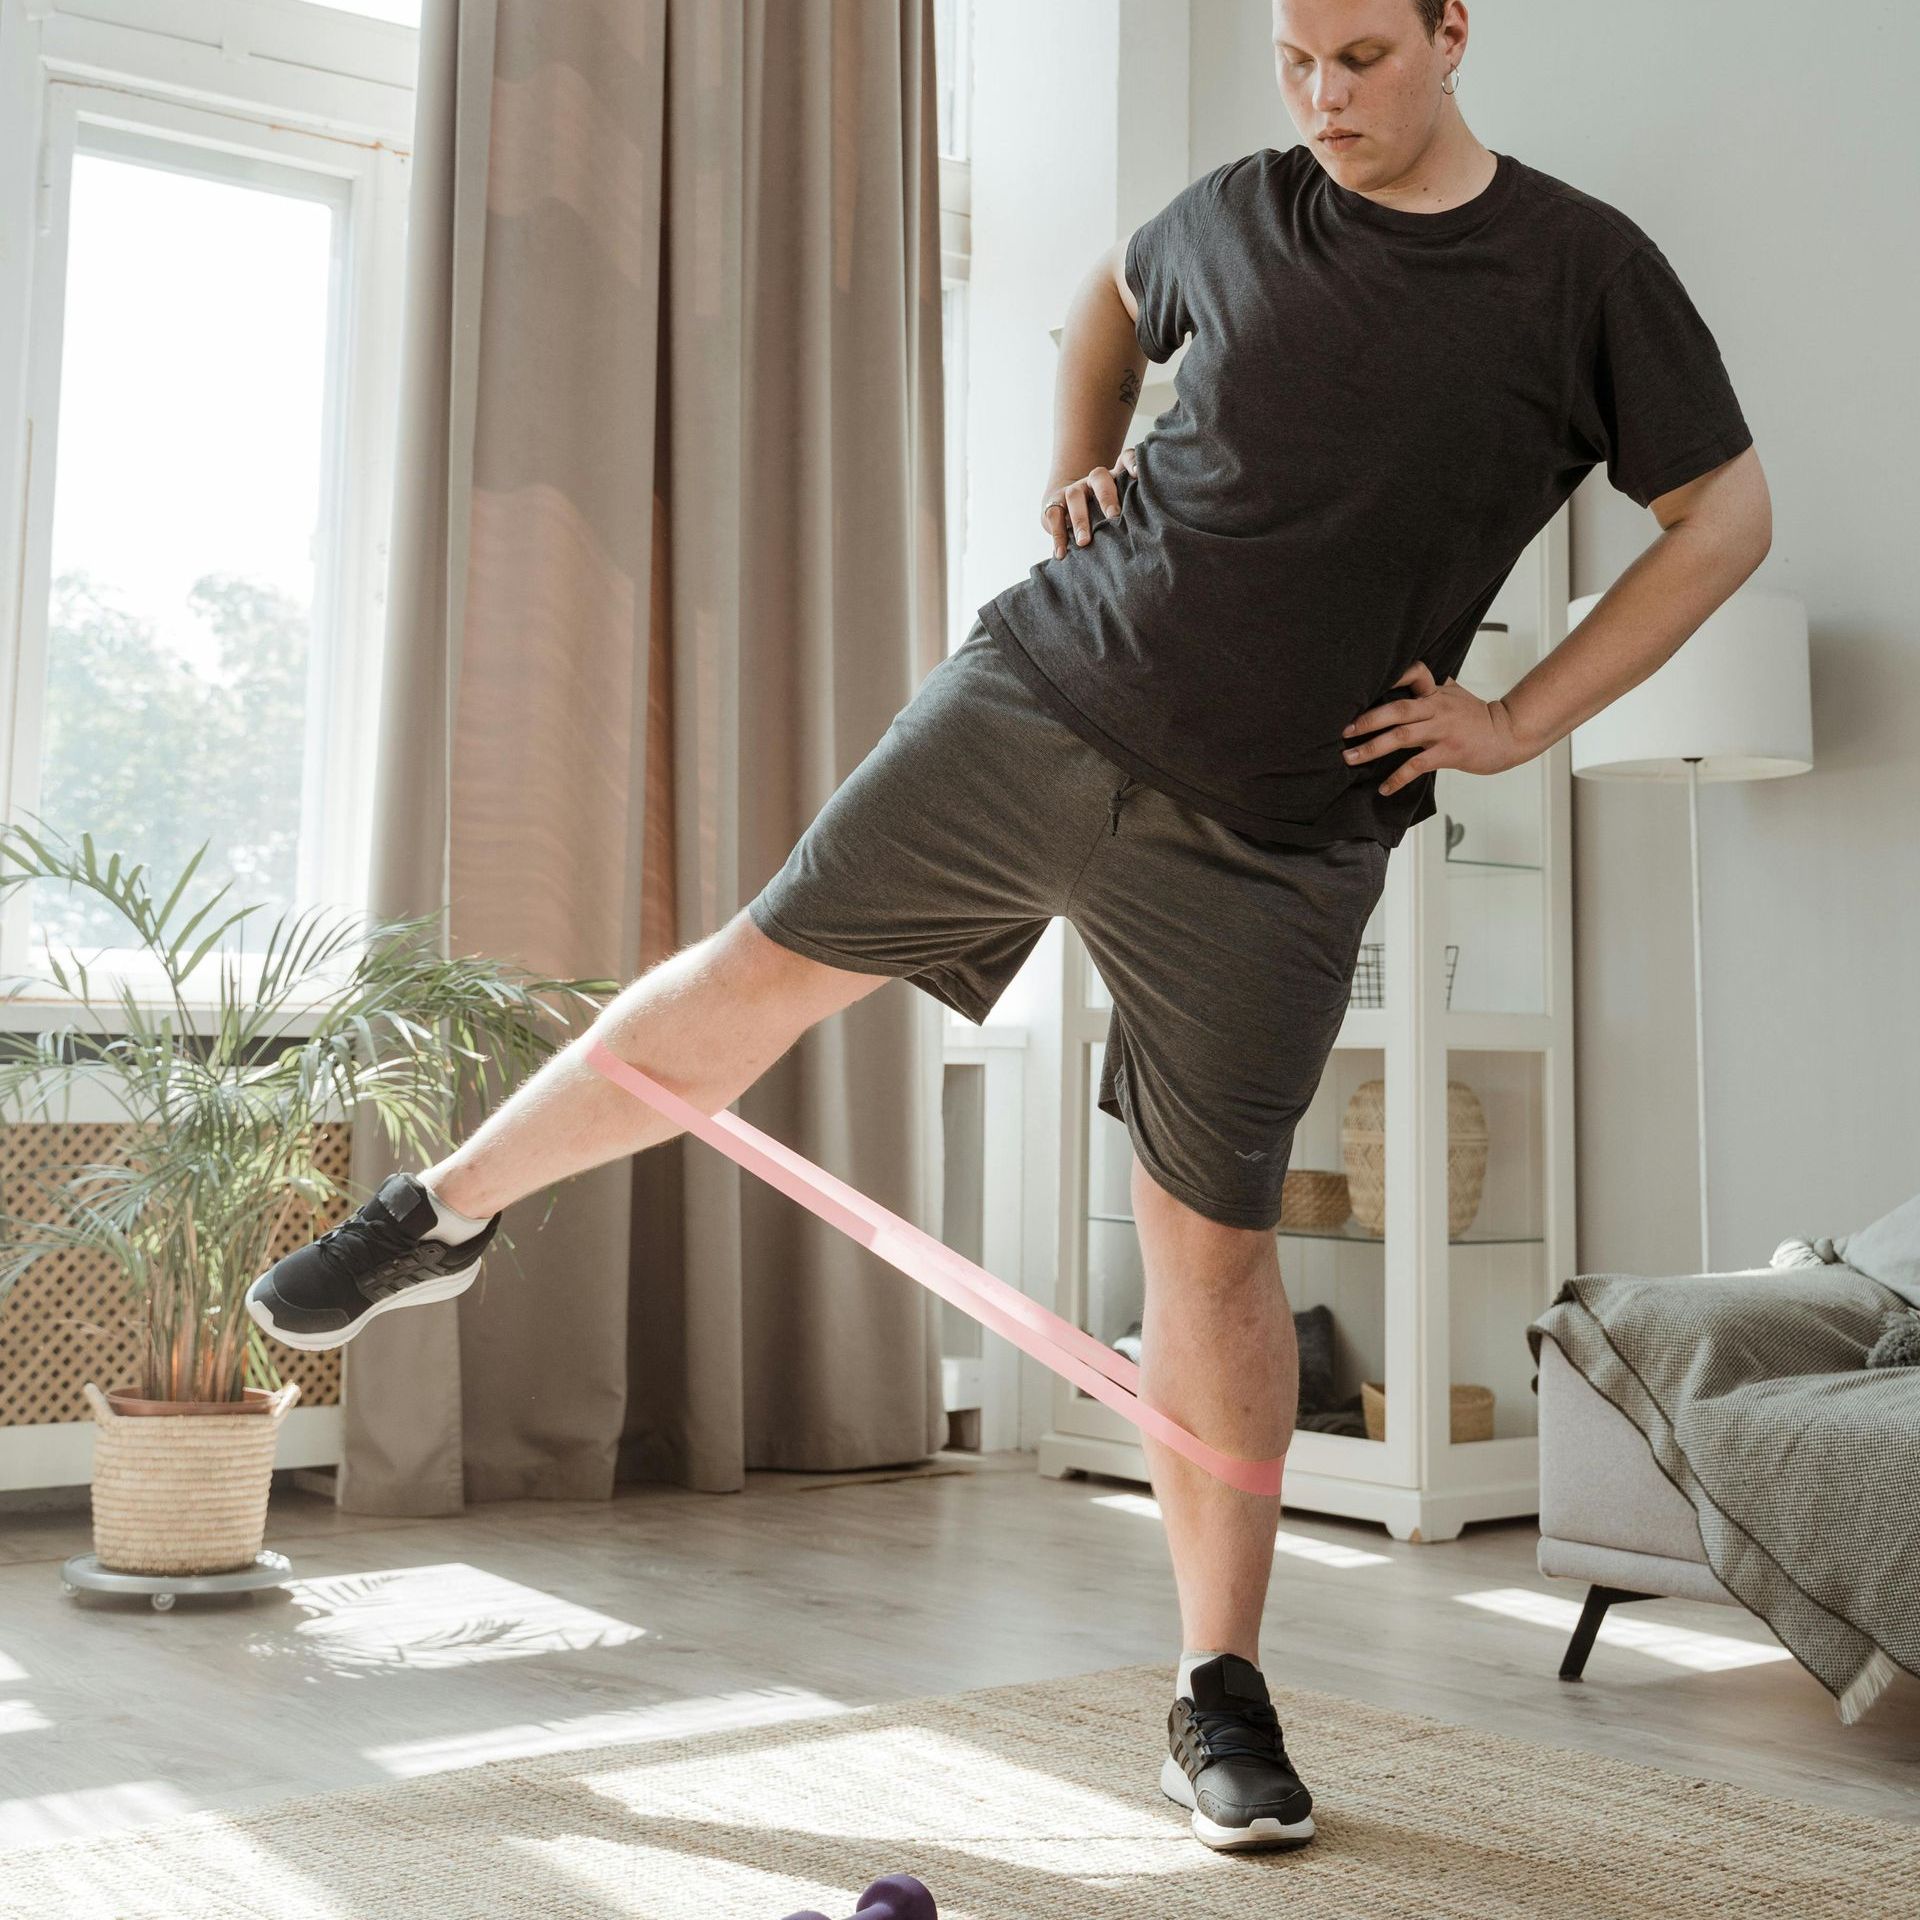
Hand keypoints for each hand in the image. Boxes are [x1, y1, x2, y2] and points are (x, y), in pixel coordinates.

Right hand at [1041, 445, 1138, 558]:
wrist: (1069, 513)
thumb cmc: (1105, 519)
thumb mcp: (1122, 514)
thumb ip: (1133, 515)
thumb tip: (1152, 536)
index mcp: (1115, 478)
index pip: (1124, 459)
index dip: (1131, 462)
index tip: (1137, 474)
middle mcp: (1094, 481)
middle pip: (1099, 476)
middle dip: (1106, 496)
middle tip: (1113, 516)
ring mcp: (1073, 491)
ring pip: (1074, 496)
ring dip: (1080, 519)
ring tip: (1084, 542)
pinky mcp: (1054, 504)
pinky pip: (1053, 516)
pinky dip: (1058, 536)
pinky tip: (1062, 553)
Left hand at [1340, 660, 1523, 795]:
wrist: (1509, 734)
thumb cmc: (1477, 716)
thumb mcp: (1455, 694)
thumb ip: (1433, 687)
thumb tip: (1412, 676)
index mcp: (1436, 693)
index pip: (1414, 674)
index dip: (1391, 676)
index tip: (1363, 685)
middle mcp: (1437, 708)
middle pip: (1397, 709)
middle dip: (1368, 720)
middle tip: (1343, 730)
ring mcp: (1442, 731)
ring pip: (1402, 737)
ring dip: (1373, 748)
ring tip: (1350, 758)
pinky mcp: (1449, 753)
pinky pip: (1417, 765)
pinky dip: (1398, 778)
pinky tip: (1383, 788)